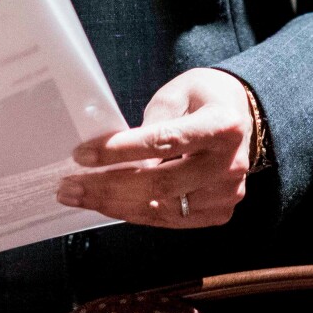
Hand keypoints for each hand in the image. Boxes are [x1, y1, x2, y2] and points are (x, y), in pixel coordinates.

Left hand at [54, 67, 254, 228]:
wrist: (243, 117)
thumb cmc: (204, 99)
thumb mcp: (178, 92)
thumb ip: (151, 120)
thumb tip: (112, 150)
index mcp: (222, 126)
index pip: (164, 142)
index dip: (120, 150)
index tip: (82, 155)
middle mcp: (229, 164)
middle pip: (160, 183)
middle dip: (108, 185)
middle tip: (69, 185)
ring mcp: (226, 193)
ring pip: (160, 207)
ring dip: (114, 204)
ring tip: (79, 195)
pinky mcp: (219, 212)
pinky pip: (169, 219)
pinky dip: (135, 212)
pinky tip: (109, 203)